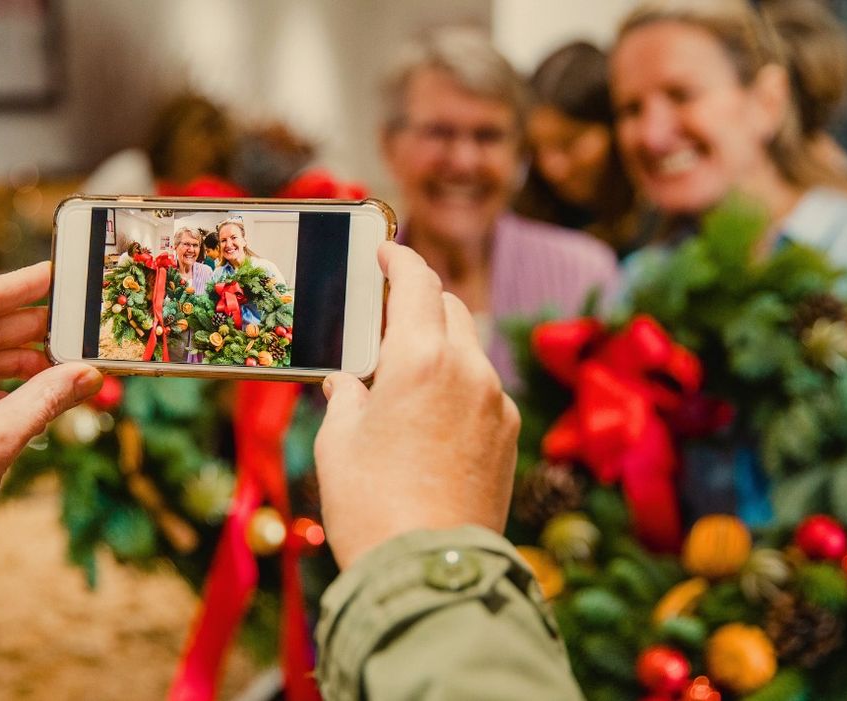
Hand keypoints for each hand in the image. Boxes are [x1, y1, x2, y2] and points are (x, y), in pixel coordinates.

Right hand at [314, 242, 519, 568]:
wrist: (429, 571)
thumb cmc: (371, 505)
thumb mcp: (337, 443)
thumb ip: (345, 397)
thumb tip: (348, 383)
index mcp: (422, 358)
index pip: (417, 282)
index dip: (399, 259)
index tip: (385, 253)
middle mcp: (470, 370)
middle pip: (450, 309)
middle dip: (420, 302)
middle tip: (385, 316)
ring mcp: (496, 403)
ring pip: (470, 350)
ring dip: (440, 346)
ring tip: (404, 375)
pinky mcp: (509, 437)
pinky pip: (483, 390)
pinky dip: (458, 384)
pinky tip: (430, 417)